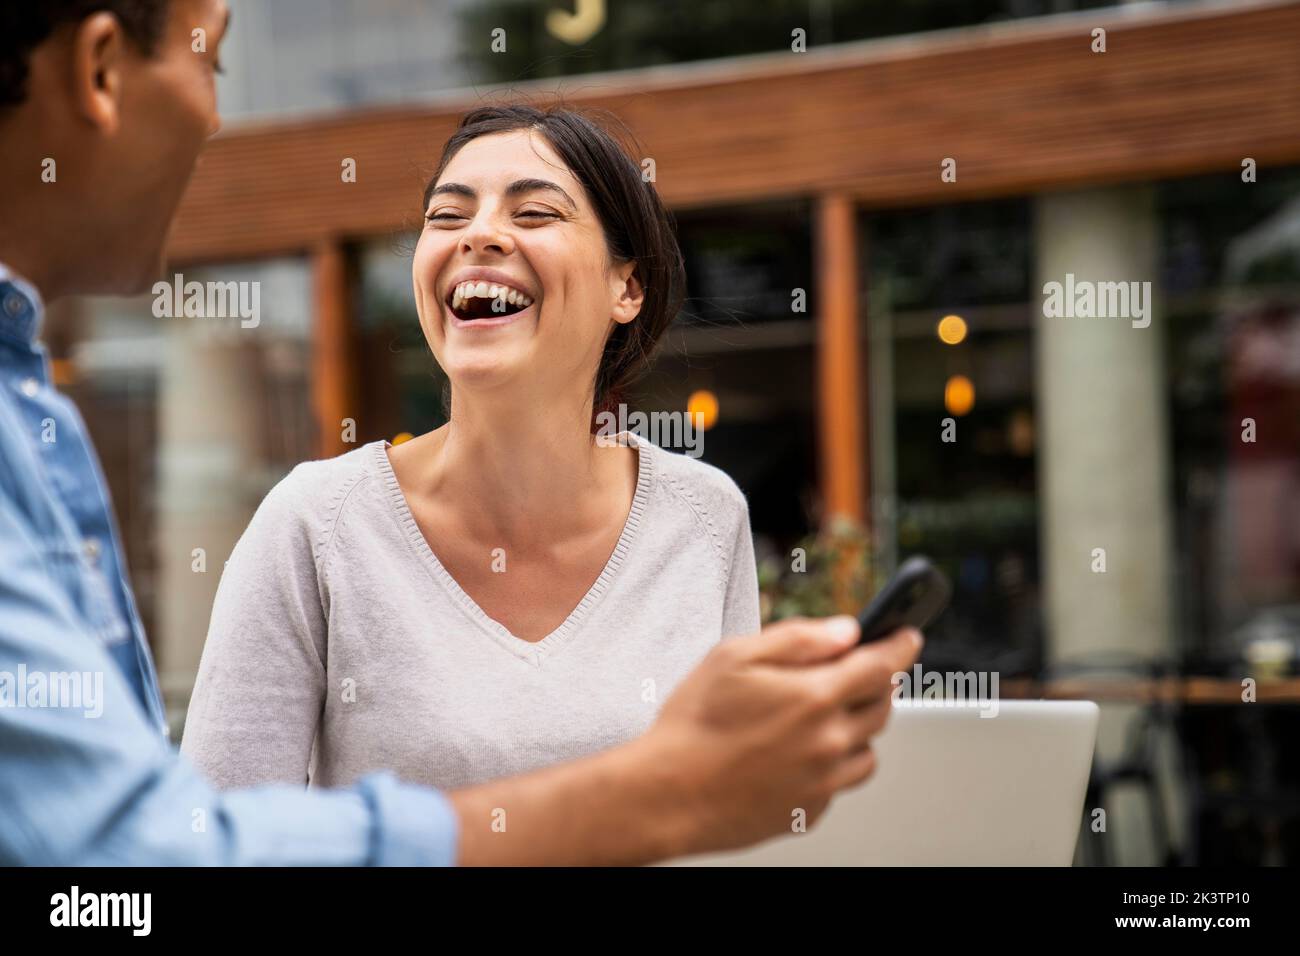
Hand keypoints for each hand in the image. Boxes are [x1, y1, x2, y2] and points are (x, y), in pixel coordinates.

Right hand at [646, 616, 922, 856]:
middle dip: (874, 684)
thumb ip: (798, 638)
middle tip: (846, 673)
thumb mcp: (735, 656)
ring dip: (855, 727)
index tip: (908, 636)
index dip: (900, 645)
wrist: (667, 793)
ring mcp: (823, 781)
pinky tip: (793, 752)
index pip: (882, 665)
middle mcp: (829, 742)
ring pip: (867, 749)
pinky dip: (830, 763)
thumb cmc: (693, 723)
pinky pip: (839, 782)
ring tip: (813, 717)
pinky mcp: (810, 810)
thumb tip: (845, 631)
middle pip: (882, 706)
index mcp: (815, 697)